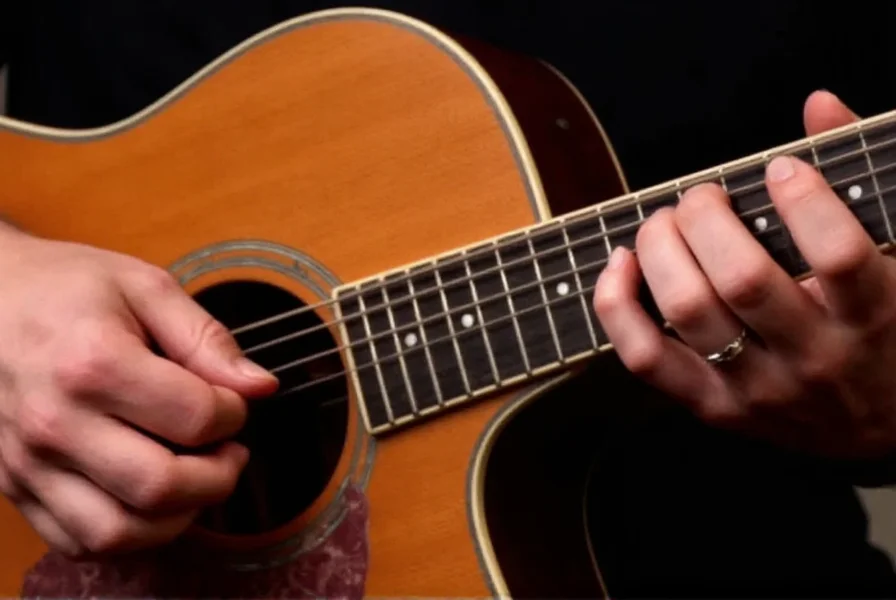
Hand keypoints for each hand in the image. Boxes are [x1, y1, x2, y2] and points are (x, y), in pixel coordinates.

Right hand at [0, 230, 277, 555]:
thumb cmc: (65, 288)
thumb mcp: (145, 287)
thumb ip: (207, 339)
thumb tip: (260, 386)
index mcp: (93, 363)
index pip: (196, 418)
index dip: (236, 414)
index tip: (234, 401)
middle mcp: (55, 422)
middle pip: (161, 487)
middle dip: (219, 476)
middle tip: (230, 451)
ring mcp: (28, 461)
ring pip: (119, 532)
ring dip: (178, 516)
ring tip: (196, 479)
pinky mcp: (14, 486)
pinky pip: (79, 540)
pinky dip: (129, 534)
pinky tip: (150, 499)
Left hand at [594, 90, 895, 459]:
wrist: (886, 427)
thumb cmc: (890, 329)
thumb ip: (863, 182)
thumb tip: (819, 103)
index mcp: (875, 318)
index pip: (839, 254)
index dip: (802, 199)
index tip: (781, 169)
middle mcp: (815, 360)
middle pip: (742, 280)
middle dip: (707, 217)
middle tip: (703, 197)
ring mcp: (759, 389)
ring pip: (689, 311)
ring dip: (660, 248)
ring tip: (665, 222)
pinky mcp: (713, 406)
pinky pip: (645, 357)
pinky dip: (618, 304)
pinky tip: (621, 262)